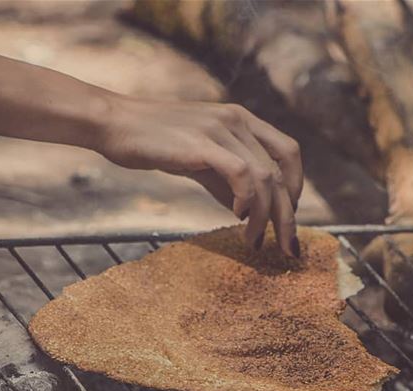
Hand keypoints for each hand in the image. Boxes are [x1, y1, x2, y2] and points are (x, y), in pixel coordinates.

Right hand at [96, 95, 302, 256]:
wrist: (115, 123)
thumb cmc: (153, 142)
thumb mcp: (199, 160)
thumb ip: (225, 181)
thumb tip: (248, 212)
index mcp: (241, 119)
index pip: (289, 152)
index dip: (296, 187)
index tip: (288, 217)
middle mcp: (237, 120)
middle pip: (282, 171)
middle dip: (288, 215)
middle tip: (288, 248)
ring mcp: (221, 129)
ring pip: (266, 177)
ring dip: (266, 216)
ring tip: (254, 242)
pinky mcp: (203, 144)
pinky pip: (241, 174)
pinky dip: (247, 199)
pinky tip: (238, 217)